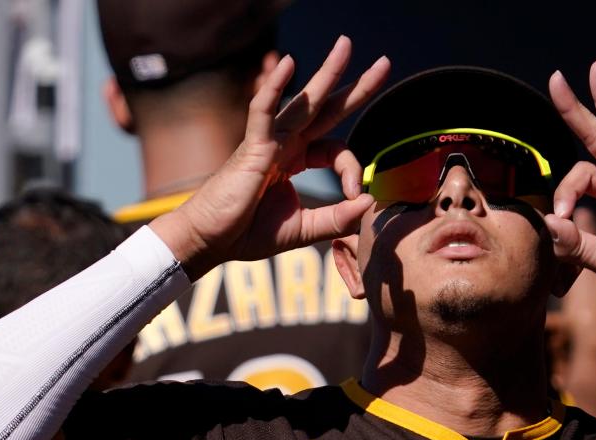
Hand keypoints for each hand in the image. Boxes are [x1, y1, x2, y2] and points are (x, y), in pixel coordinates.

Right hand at [151, 36, 390, 278]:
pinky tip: (289, 63)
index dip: (352, 168)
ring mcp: (268, 141)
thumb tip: (369, 203)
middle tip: (384, 63)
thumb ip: (337, 219)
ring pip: (302, 101)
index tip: (355, 194)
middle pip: (327, 108)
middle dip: (356, 86)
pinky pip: (263, 111)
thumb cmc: (248, 232)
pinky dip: (274, 87)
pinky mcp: (251, 147)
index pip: (336, 148)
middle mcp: (285, 143)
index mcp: (296, 159)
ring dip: (327, 73)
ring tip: (346, 44)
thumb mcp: (304, 229)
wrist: (210, 240)